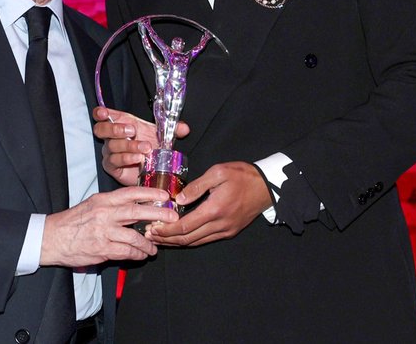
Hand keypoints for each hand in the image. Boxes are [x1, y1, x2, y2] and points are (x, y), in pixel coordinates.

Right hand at [40, 187, 177, 267]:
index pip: (130, 193)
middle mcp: (104, 214)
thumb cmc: (72, 221)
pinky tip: (142, 255)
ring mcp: (103, 233)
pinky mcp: (102, 249)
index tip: (164, 196)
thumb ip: (112, 205)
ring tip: (154, 247)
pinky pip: (126, 253)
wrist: (52, 238)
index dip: (150, 194)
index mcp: (103, 200)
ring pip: (134, 238)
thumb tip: (135, 206)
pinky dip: (137, 254)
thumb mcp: (92, 205)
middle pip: (137, 212)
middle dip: (158, 215)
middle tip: (172, 217)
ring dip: (148, 243)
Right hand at [92, 107, 189, 185]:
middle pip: (102, 129)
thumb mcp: (162, 136)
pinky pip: (114, 161)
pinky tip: (138, 158)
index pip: (103, 115)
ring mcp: (110, 152)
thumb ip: (173, 129)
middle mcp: (112, 138)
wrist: (152, 170)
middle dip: (115, 128)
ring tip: (145, 148)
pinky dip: (127, 158)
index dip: (101, 113)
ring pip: (112, 146)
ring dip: (129, 145)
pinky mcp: (112, 167)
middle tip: (132, 130)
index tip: (105, 113)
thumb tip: (185, 128)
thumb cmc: (151, 148)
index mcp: (121, 124)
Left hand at [146, 161, 271, 246]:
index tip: (152, 227)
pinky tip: (179, 236)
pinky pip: (205, 239)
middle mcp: (220, 225)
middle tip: (149, 235)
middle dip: (166, 239)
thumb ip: (197, 186)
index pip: (185, 226)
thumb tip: (178, 199)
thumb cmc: (242, 175)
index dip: (166, 229)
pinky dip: (189, 239)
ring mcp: (225, 231)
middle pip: (187, 239)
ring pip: (195, 242)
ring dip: (176, 242)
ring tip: (160, 238)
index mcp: (215, 209)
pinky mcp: (229, 231)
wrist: (267, 187)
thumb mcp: (218, 172)